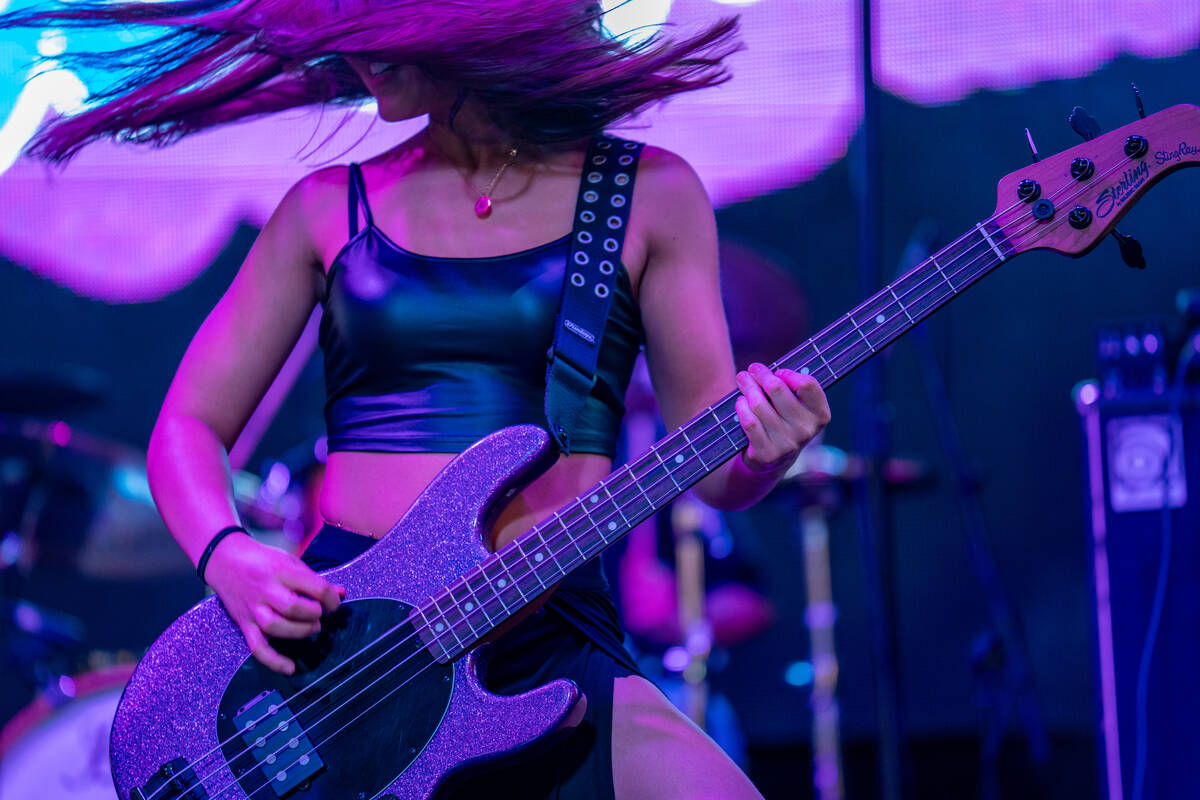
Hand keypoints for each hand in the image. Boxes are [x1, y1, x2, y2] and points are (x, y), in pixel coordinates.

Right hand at [203, 533, 344, 673]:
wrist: (225, 559)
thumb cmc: (262, 560)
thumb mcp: (290, 561)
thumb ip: (314, 579)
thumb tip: (341, 593)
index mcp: (281, 570)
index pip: (314, 587)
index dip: (331, 598)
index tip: (334, 603)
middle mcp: (266, 590)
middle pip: (294, 608)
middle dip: (314, 614)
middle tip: (319, 614)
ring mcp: (253, 608)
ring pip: (276, 627)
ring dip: (300, 631)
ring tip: (312, 628)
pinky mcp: (244, 623)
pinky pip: (257, 646)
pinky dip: (273, 660)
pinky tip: (289, 668)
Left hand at [734, 362, 830, 474]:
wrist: (775, 461)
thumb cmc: (785, 422)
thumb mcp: (797, 408)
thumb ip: (790, 389)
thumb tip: (762, 370)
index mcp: (820, 415)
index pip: (807, 384)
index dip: (789, 374)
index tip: (777, 371)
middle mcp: (807, 430)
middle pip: (777, 389)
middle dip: (761, 375)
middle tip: (751, 369)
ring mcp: (787, 444)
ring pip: (759, 404)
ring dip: (747, 388)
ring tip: (743, 381)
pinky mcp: (767, 453)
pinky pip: (750, 422)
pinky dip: (741, 408)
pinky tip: (740, 402)